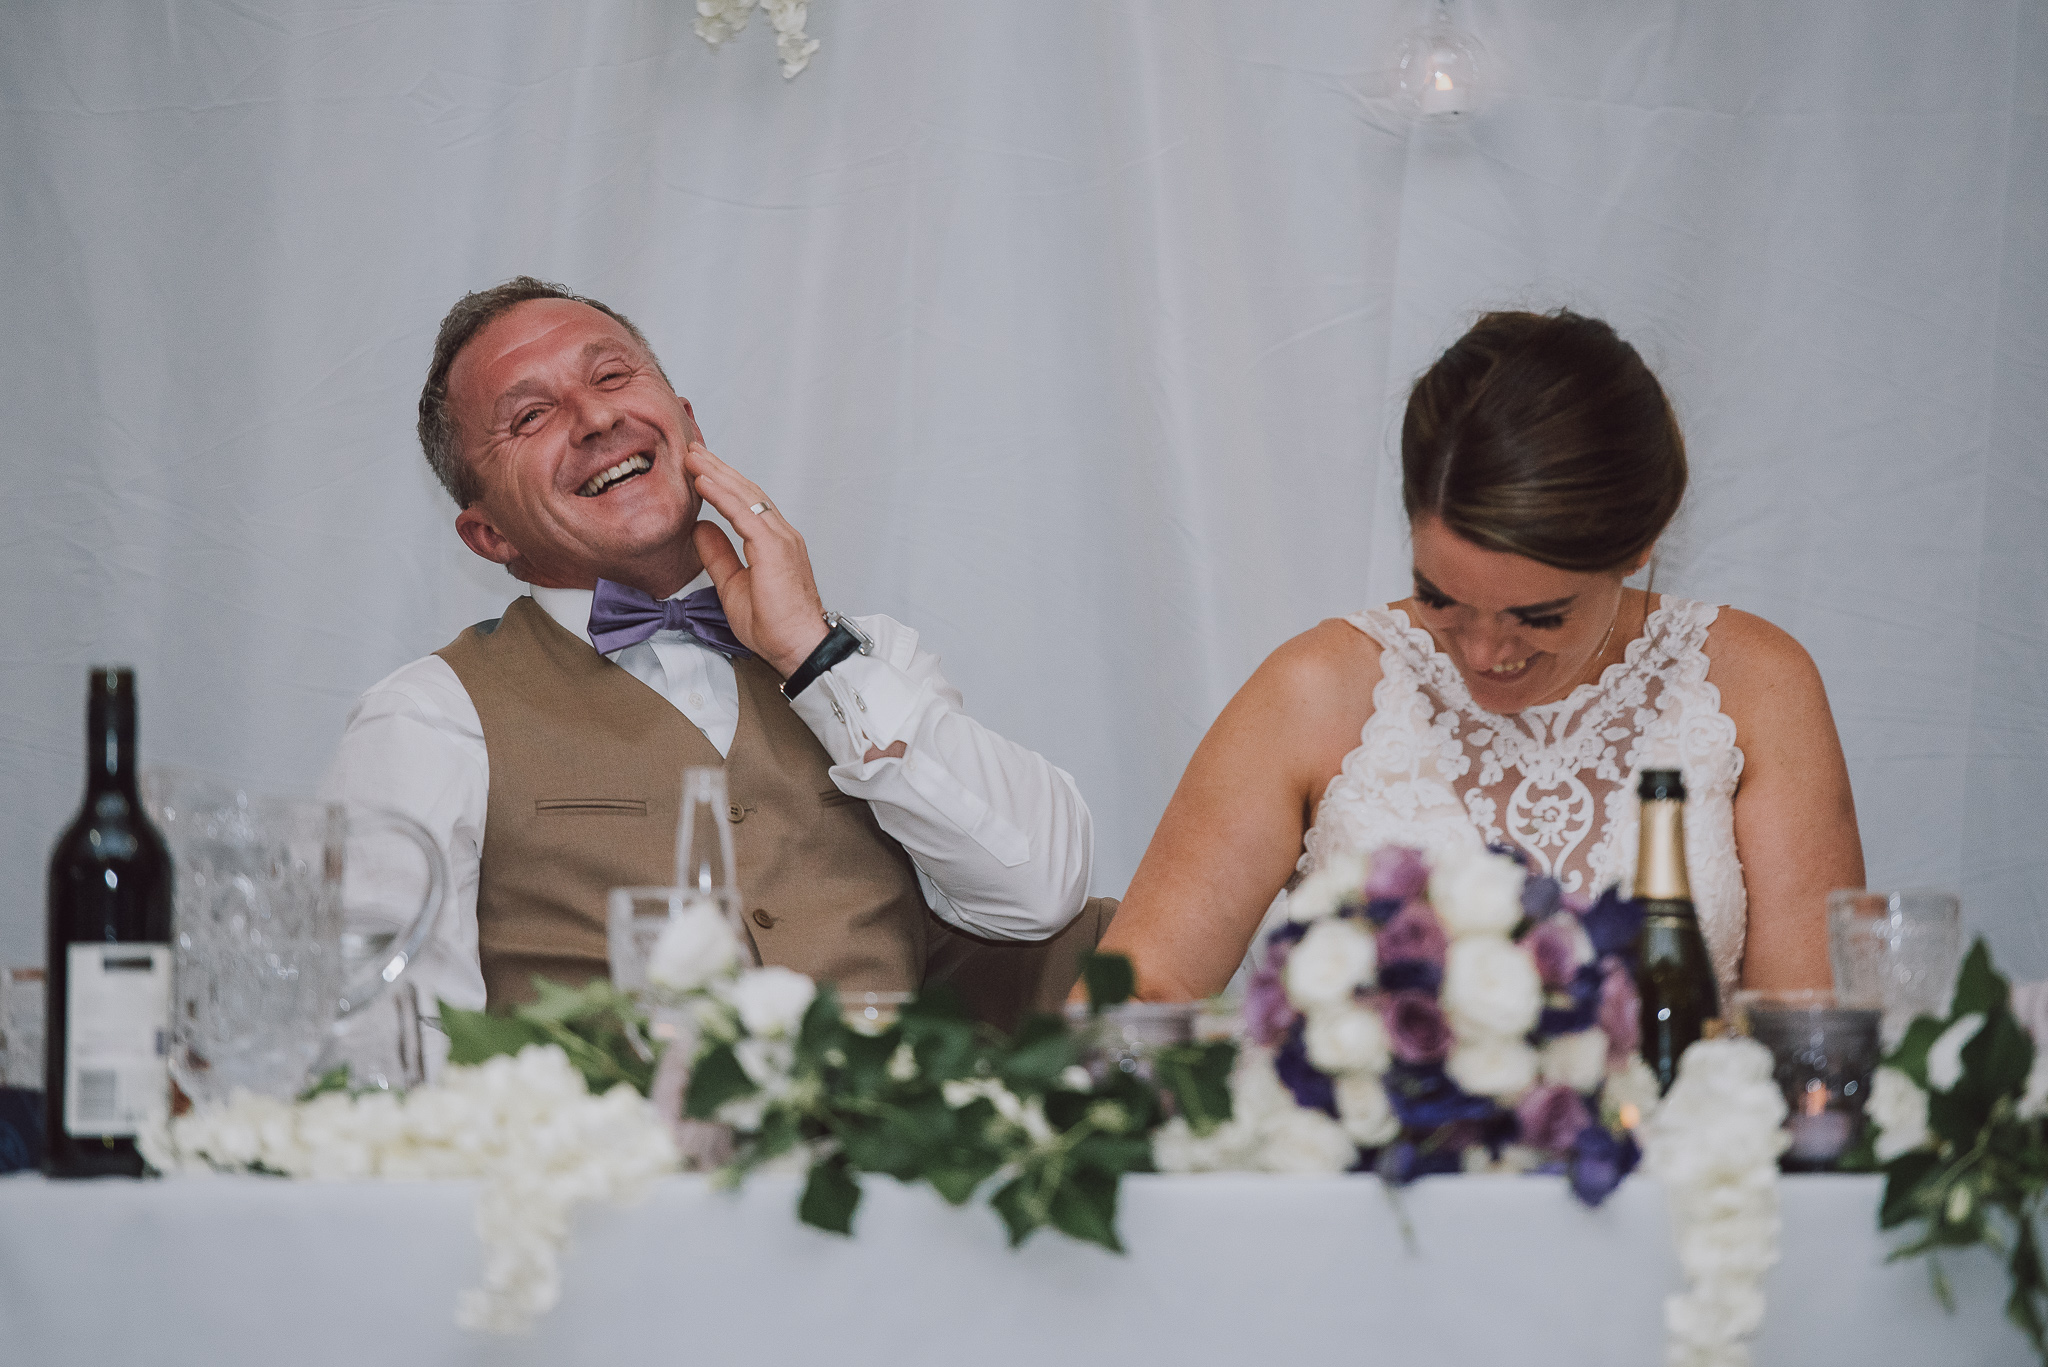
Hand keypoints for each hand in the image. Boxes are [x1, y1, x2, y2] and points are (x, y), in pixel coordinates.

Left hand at [685, 442, 830, 676]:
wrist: (798, 646)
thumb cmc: (774, 625)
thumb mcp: (732, 585)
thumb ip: (718, 554)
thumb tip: (701, 528)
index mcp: (773, 543)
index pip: (746, 503)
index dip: (722, 483)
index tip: (698, 467)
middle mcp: (781, 534)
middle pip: (747, 491)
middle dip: (718, 468)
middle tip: (692, 449)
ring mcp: (781, 538)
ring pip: (746, 496)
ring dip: (717, 473)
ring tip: (692, 457)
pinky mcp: (775, 548)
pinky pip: (744, 514)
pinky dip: (722, 495)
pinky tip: (703, 482)